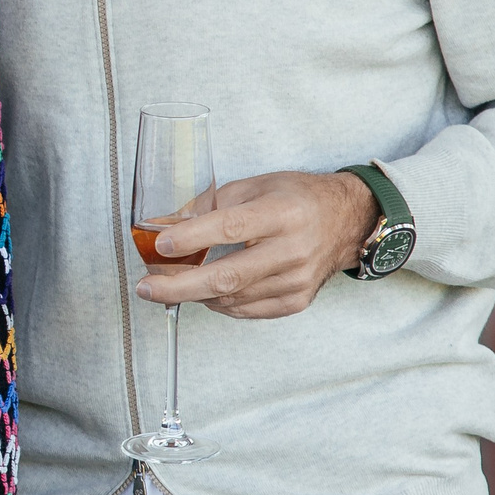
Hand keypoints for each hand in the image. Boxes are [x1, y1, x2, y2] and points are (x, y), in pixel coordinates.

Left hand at [138, 170, 377, 319]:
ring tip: (166, 286)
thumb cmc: (297, 199)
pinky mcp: (297, 300)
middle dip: (179, 286)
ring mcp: (297, 280)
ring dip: (193, 294)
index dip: (191, 239)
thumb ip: (211, 204)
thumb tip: (165, 223)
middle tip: (146, 288)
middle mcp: (293, 249)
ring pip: (233, 297)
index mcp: (283, 213)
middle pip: (228, 276)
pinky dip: (219, 303)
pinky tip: (203, 292)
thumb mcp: (256, 185)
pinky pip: (247, 310)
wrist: (347, 222)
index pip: (230, 227)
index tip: (159, 244)